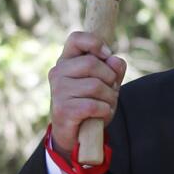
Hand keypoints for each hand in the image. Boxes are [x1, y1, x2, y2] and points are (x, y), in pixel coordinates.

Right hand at [49, 31, 126, 160]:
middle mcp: (58, 73)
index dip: (95, 43)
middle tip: (111, 90)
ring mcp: (58, 91)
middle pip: (92, 63)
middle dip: (110, 78)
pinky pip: (94, 105)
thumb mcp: (106, 83)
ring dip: (109, 98)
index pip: (76, 38)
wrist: (74, 135)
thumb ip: (114, 69)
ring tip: (106, 105)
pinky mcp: (63, 110)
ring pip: (96, 86)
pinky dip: (105, 111)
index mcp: (66, 61)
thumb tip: (115, 61)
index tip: (106, 55)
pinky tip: (101, 115)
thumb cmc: (89, 103)